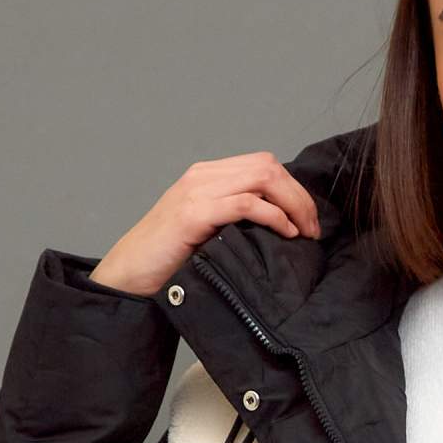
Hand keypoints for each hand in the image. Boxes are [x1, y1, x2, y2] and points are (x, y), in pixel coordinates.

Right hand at [90, 151, 321, 297]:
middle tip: (313, 229)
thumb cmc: (170, 261)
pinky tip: (285, 233)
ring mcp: (197, 191)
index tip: (308, 220)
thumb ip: (236, 220)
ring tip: (304, 232)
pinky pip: (246, 203)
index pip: (264, 165)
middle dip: (300, 196)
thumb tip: (282, 226)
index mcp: (207, 176)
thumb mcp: (210, 232)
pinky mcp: (193, 213)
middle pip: (268, 167)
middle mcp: (203, 176)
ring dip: (293, 204)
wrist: (129, 276)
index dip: (294, 189)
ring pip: (262, 178)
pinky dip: (273, 216)